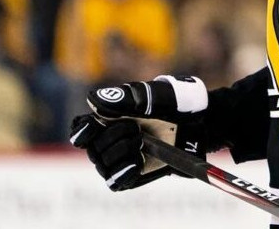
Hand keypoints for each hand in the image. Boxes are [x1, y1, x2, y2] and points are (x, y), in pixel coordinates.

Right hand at [70, 75, 208, 190]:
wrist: (198, 122)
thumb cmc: (173, 104)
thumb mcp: (150, 96)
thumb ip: (122, 98)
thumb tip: (92, 100)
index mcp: (107, 118)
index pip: (80, 128)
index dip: (82, 130)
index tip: (93, 126)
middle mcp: (108, 140)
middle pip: (92, 148)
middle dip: (113, 137)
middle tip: (137, 129)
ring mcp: (119, 160)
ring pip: (103, 165)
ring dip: (121, 152)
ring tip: (142, 142)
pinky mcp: (131, 175)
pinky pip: (115, 182)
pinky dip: (123, 173)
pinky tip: (137, 161)